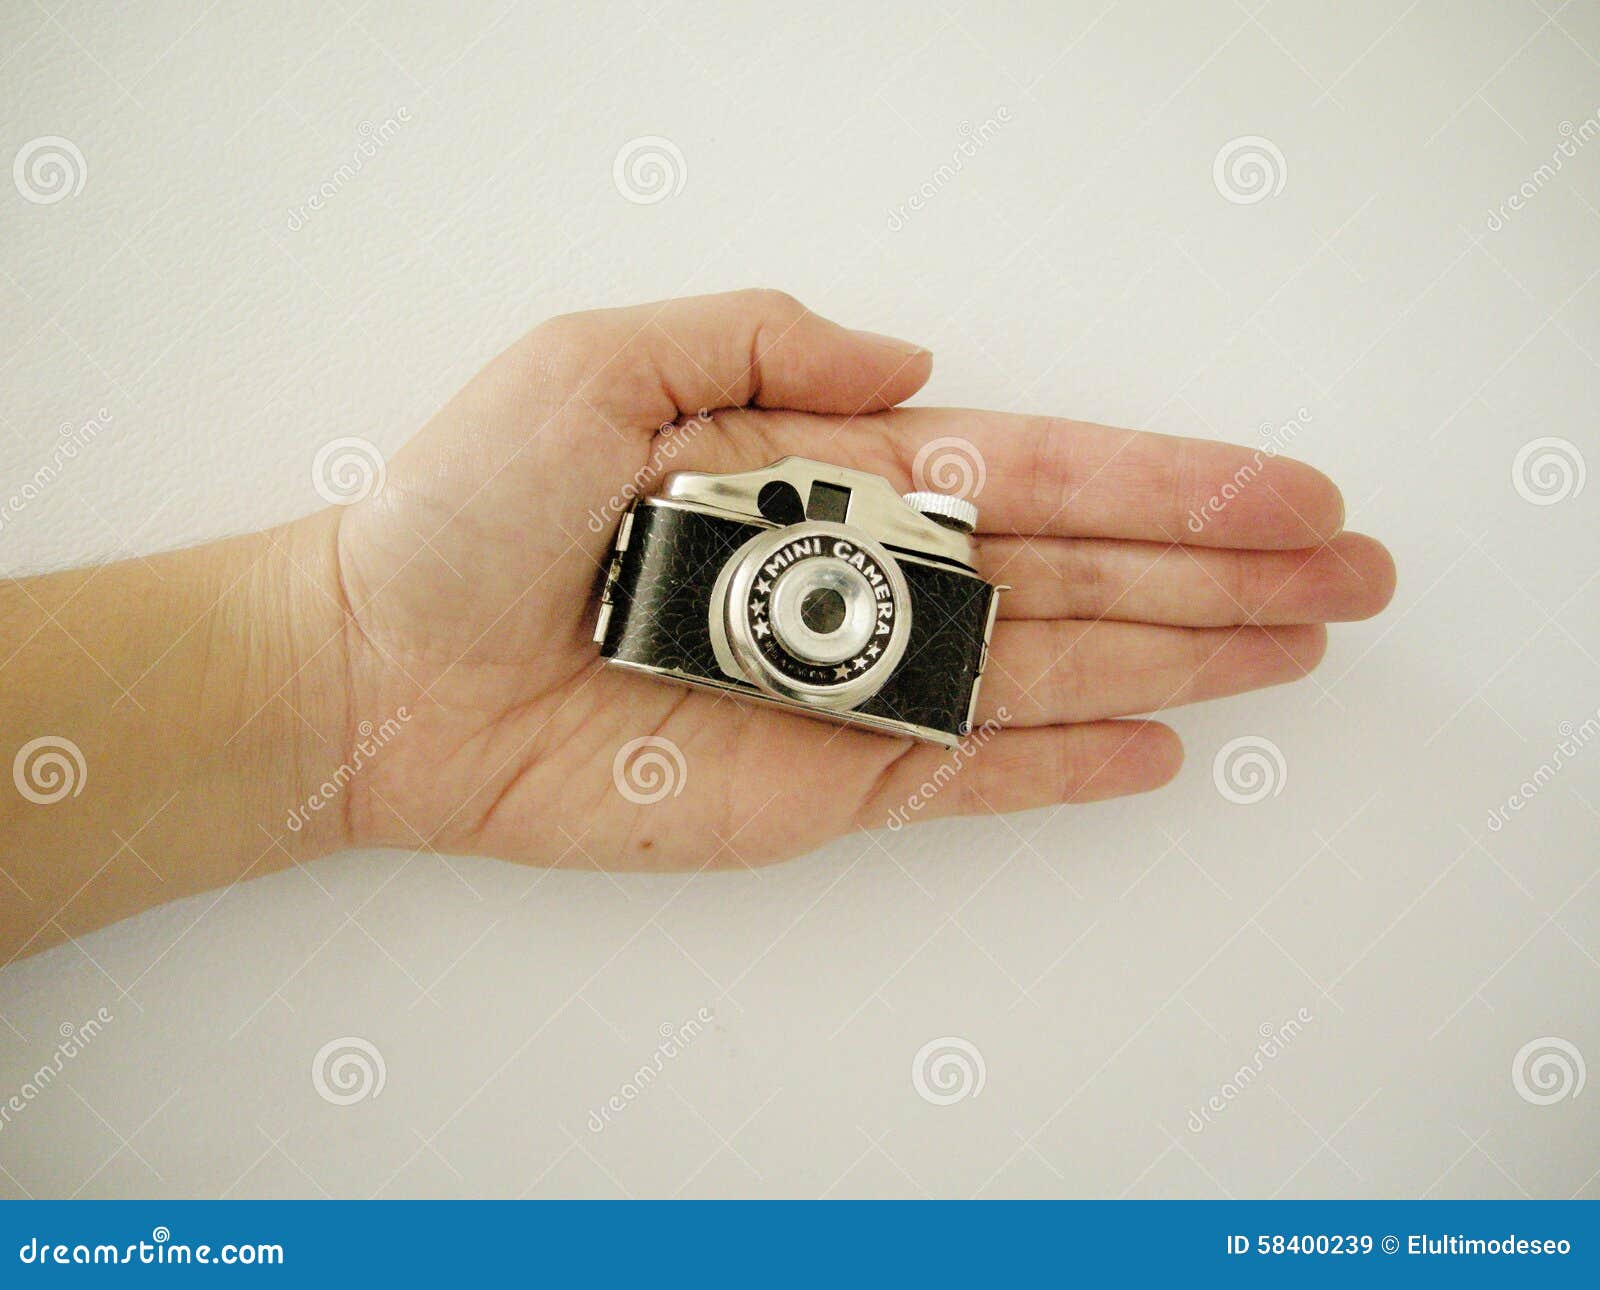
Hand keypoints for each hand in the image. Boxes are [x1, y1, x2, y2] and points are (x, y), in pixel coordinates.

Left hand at [329, 289, 1394, 872]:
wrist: (389, 669)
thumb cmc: (472, 510)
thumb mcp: (602, 361)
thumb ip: (762, 337)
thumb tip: (916, 363)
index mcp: (830, 470)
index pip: (1036, 470)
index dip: (1166, 479)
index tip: (1284, 488)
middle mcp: (866, 577)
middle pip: (1081, 571)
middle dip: (1219, 571)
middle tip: (1352, 574)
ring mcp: (856, 687)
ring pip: (1054, 667)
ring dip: (1183, 657)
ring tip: (1301, 646)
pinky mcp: (824, 786)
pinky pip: (973, 774)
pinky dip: (1068, 765)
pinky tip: (1164, 747)